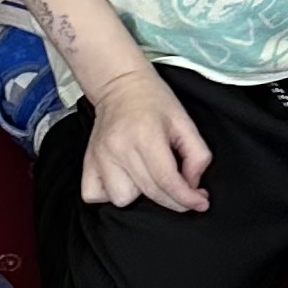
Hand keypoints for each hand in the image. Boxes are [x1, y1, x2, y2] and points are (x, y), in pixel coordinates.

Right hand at [82, 66, 212, 213]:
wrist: (119, 84)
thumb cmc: (153, 100)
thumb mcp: (185, 121)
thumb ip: (197, 155)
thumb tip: (193, 185)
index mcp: (145, 135)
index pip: (166, 180)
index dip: (187, 198)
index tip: (200, 203)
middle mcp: (119, 148)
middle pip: (150, 193)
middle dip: (174, 200)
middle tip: (185, 191)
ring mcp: (100, 157)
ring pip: (122, 199)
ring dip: (139, 194)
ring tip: (146, 175)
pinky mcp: (87, 162)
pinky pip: (96, 196)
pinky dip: (111, 194)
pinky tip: (124, 179)